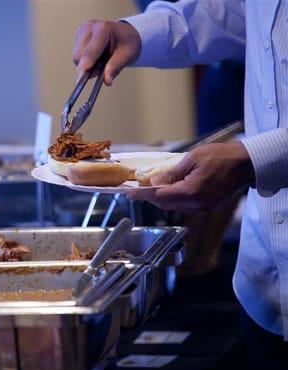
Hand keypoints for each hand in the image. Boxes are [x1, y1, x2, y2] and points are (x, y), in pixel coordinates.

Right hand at [73, 20, 141, 84]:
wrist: (125, 33)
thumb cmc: (128, 42)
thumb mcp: (127, 55)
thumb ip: (115, 67)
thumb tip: (107, 81)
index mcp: (103, 29)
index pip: (89, 52)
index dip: (84, 66)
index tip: (81, 79)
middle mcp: (89, 27)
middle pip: (79, 55)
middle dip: (87, 67)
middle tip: (102, 69)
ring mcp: (82, 30)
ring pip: (76, 57)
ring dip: (86, 65)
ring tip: (101, 61)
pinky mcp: (78, 36)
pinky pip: (77, 55)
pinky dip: (85, 60)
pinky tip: (96, 56)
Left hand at [127, 143, 254, 211]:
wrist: (246, 164)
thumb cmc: (220, 156)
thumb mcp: (192, 159)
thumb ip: (171, 173)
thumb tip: (152, 182)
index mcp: (191, 192)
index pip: (159, 196)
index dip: (142, 195)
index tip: (129, 194)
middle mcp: (196, 204)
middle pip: (164, 204)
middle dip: (150, 196)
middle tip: (139, 187)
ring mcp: (202, 208)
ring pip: (174, 206)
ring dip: (162, 198)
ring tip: (153, 186)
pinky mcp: (207, 208)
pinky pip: (184, 206)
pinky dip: (174, 199)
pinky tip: (170, 189)